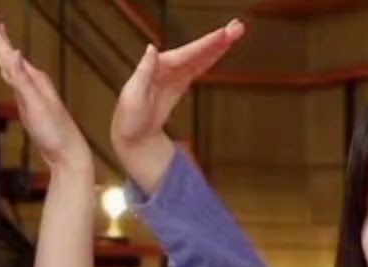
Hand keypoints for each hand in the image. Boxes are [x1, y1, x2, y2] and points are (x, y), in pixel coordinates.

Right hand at [0, 11, 88, 169]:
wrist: (67, 155)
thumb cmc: (54, 131)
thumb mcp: (36, 104)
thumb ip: (23, 80)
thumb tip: (12, 52)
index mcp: (34, 79)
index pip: (10, 52)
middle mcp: (34, 82)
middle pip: (11, 55)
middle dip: (0, 37)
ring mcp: (32, 94)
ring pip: (13, 67)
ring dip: (3, 51)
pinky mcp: (31, 107)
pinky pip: (16, 82)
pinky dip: (9, 73)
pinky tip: (7, 71)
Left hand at [111, 19, 244, 152]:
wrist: (131, 137)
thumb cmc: (130, 120)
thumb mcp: (133, 96)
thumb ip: (144, 71)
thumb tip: (151, 49)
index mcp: (157, 67)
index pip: (185, 54)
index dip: (204, 45)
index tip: (222, 34)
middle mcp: (165, 67)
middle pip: (195, 51)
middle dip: (216, 40)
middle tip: (237, 27)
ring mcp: (172, 75)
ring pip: (199, 57)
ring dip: (216, 46)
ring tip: (235, 33)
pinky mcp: (178, 84)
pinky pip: (197, 68)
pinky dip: (209, 59)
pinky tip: (220, 50)